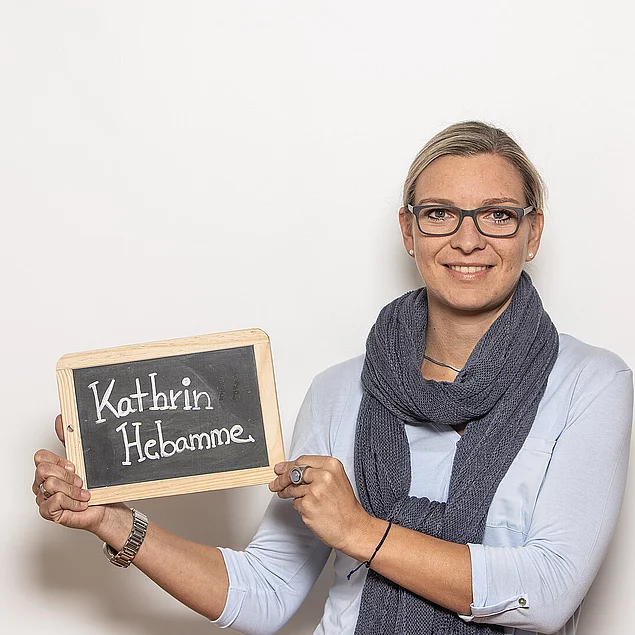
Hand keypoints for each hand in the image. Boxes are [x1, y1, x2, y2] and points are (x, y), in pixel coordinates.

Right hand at [32, 415, 111, 533]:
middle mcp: (44, 483)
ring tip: (83, 494)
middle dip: (67, 476)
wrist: (107, 507)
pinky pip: (54, 501)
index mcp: (51, 469)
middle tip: (80, 482)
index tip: (75, 466)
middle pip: (43, 470)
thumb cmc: (95, 487)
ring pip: (50, 484)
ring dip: (73, 490)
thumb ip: (70, 439)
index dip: (59, 460)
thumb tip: (61, 418)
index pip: (41, 457)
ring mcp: (44, 498)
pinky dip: (72, 502)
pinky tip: (79, 504)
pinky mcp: (48, 512)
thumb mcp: (84, 460)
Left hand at [269, 455, 371, 553]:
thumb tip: (288, 469)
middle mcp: (323, 475)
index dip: (288, 466)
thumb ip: (316, 472)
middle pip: (293, 473)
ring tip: (289, 497)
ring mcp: (314, 491)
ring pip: (292, 489)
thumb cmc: (345, 506)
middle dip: (281, 479)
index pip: (302, 461)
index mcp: (331, 465)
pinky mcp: (308, 505)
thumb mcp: (336, 479)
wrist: (353, 528)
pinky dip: (298, 506)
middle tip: (276, 484)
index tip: (279, 469)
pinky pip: (295, 503)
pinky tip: (309, 510)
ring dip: (287, 493)